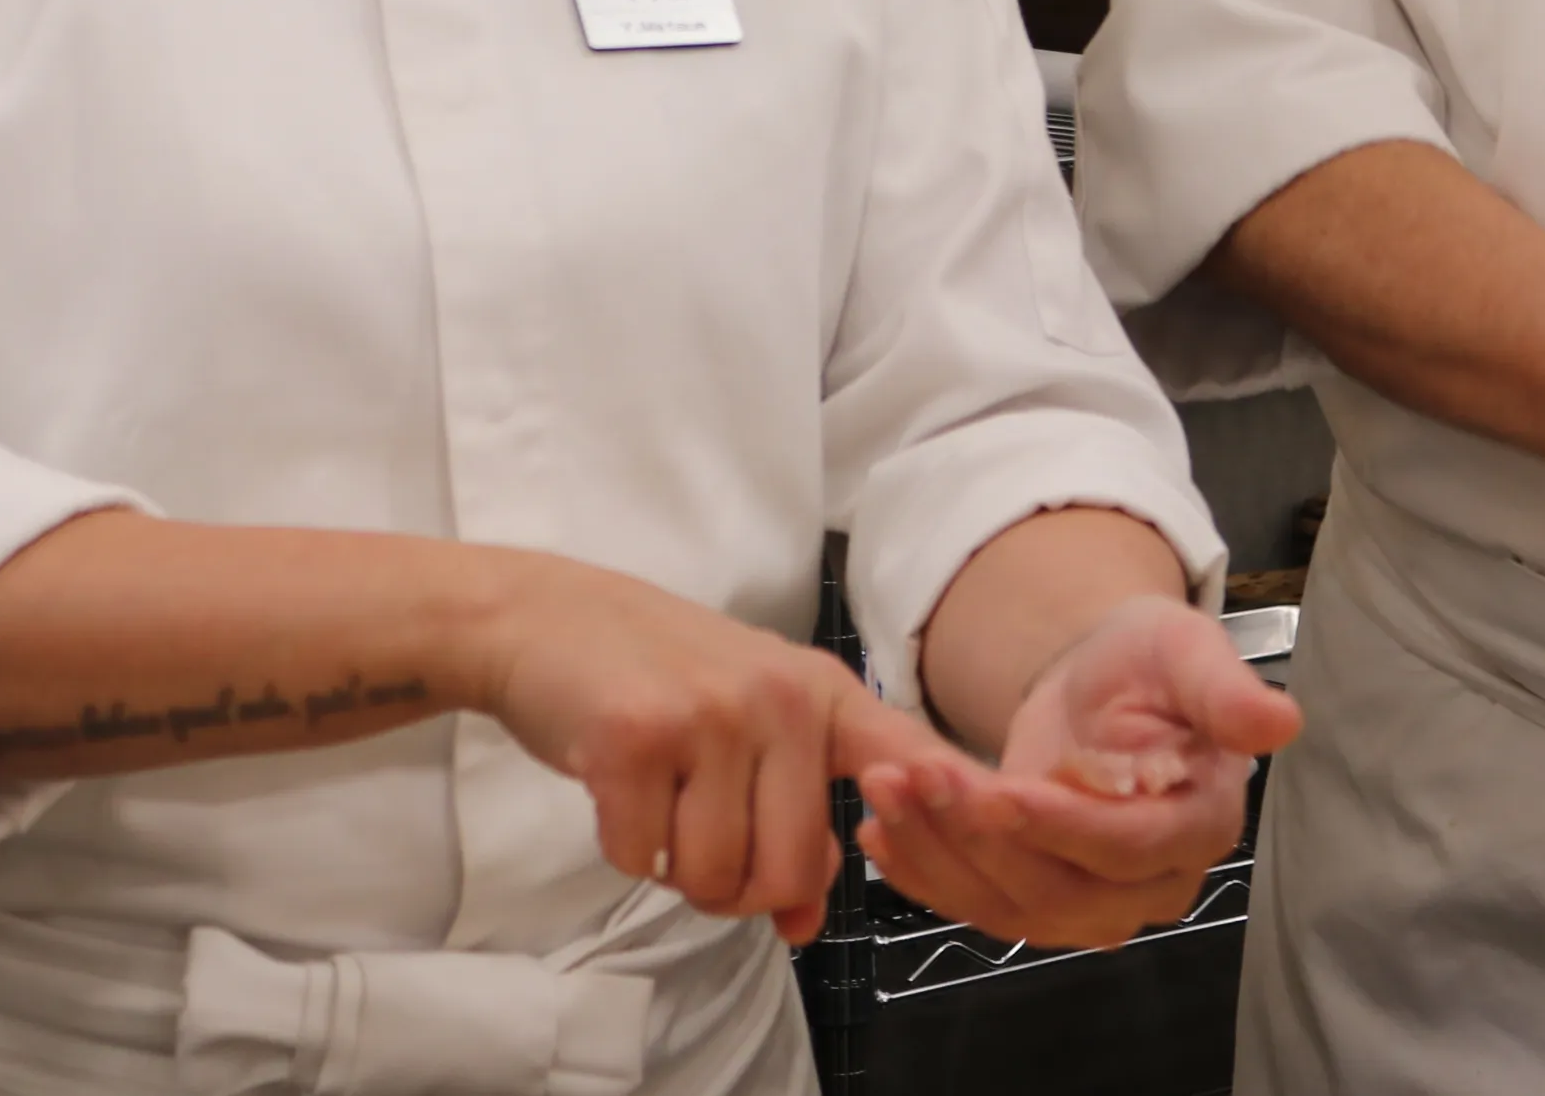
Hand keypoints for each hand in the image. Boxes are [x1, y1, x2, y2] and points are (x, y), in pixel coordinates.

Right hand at [455, 550, 943, 946]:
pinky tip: (620, 788)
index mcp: (821, 692)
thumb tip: (803, 924)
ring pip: (714, 875)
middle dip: (740, 889)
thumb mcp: (747, 730)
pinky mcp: (635, 739)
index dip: (951, 795)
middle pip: (790, 868)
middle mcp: (778, 698)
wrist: (547, 619)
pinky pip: (644, 858)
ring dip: (678, 870)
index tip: (997, 812)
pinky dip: (627, 848)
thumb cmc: (659, 678)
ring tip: (662, 805)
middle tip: (704, 845)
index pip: (906, 752)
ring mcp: (708, 714)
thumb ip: (792, 821)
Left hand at [855, 598, 1298, 949]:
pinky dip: (924, 876)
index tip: (1002, 790)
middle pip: (1060, 890)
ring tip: (882, 788)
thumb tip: (1280, 723)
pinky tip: (879, 834)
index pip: (1128, 848)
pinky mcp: (1039, 899)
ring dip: (938, 853)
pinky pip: (979, 906)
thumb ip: (1224, 692)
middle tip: (909, 775)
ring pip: (1010, 905)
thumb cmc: (1151, 660)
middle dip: (979, 837)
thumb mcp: (1187, 651)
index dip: (1064, 827)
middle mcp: (1151, 883)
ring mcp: (1093, 903)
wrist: (1106, 680)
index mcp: (1199, 824)